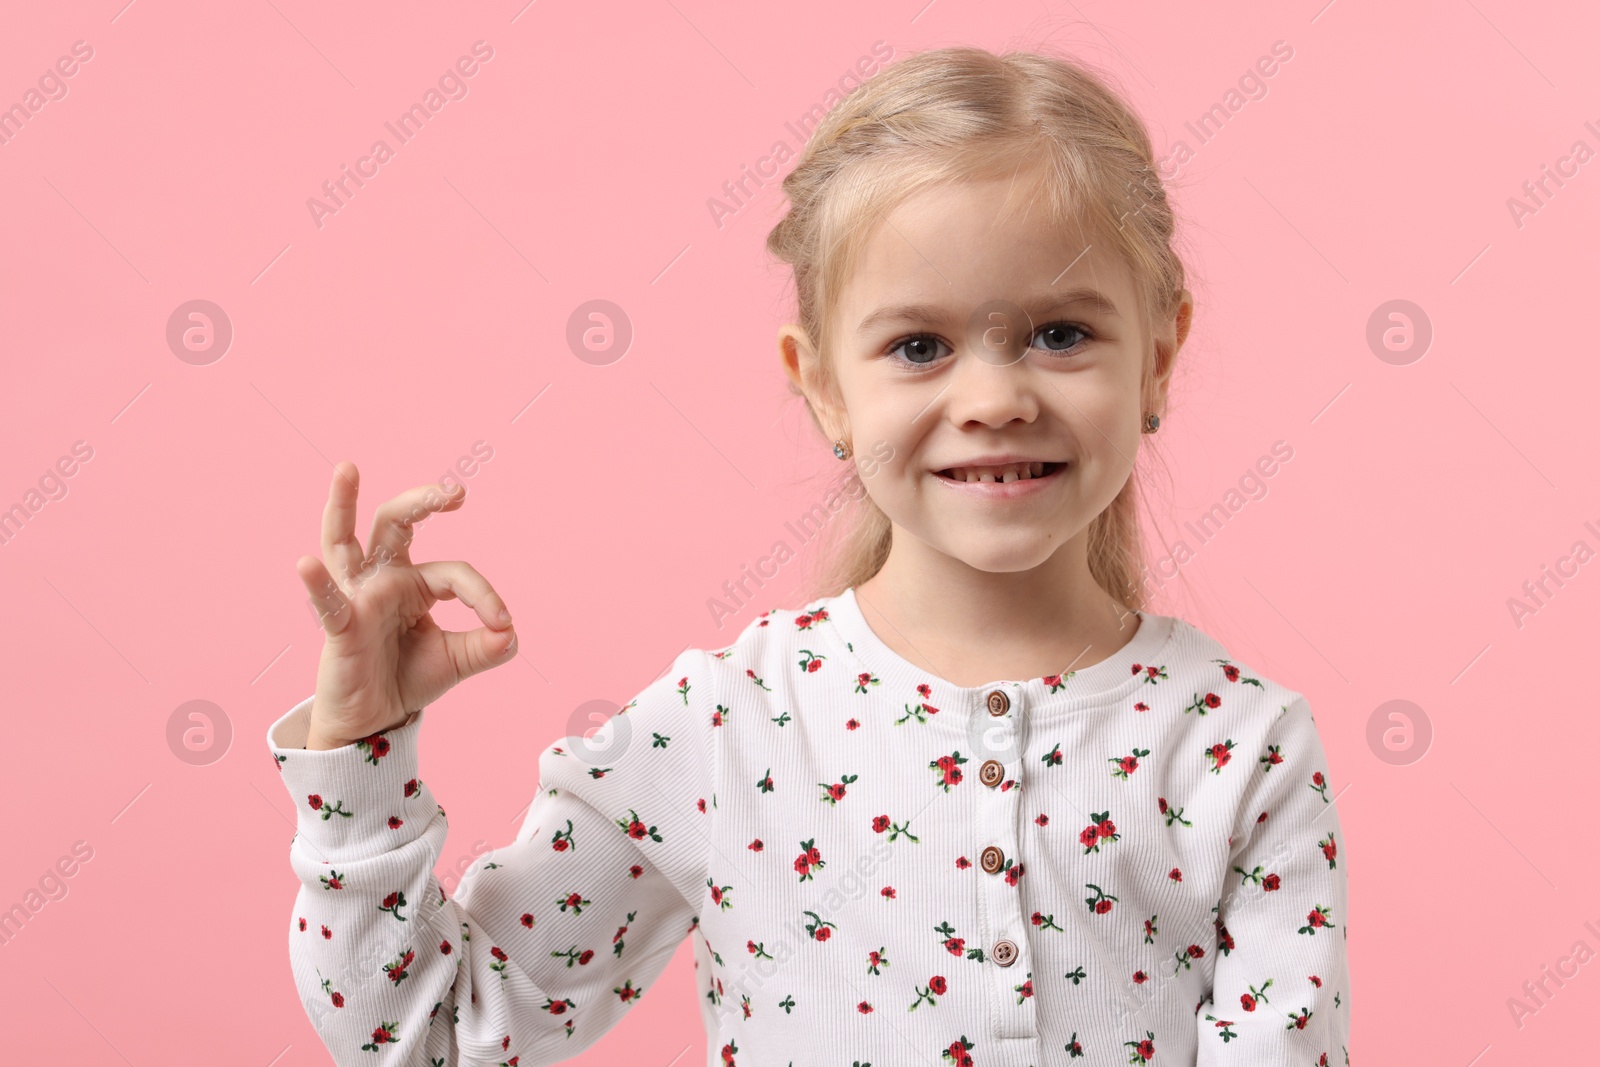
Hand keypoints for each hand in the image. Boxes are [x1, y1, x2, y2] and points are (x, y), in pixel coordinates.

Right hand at [296, 460, 516, 748]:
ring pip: (344, 541)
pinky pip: (328, 603)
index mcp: (414, 582)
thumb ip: (486, 646)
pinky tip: (305, 564)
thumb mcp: (456, 660)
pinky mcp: (340, 627)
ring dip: (343, 504)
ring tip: (347, 468)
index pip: (454, 574)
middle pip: (395, 524)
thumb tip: (511, 634)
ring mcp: (357, 598)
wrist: (374, 719)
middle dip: (421, 501)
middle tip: (455, 492)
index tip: (503, 623)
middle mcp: (383, 578)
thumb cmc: (408, 678)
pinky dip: (317, 584)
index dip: (484, 596)